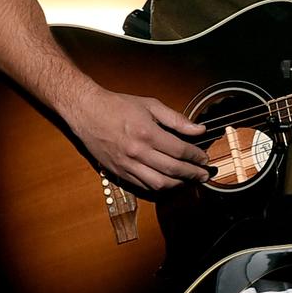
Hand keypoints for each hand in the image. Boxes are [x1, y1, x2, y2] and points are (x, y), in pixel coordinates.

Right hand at [67, 86, 208, 190]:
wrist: (86, 111)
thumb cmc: (118, 106)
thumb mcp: (150, 105)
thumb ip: (176, 120)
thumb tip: (198, 130)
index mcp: (147, 133)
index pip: (180, 151)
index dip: (196, 157)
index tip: (204, 158)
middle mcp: (137, 152)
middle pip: (173, 170)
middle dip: (193, 174)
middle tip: (205, 175)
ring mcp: (126, 165)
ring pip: (158, 183)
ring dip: (178, 184)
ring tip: (189, 180)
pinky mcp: (118, 172)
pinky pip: (142, 186)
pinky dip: (158, 187)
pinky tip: (168, 182)